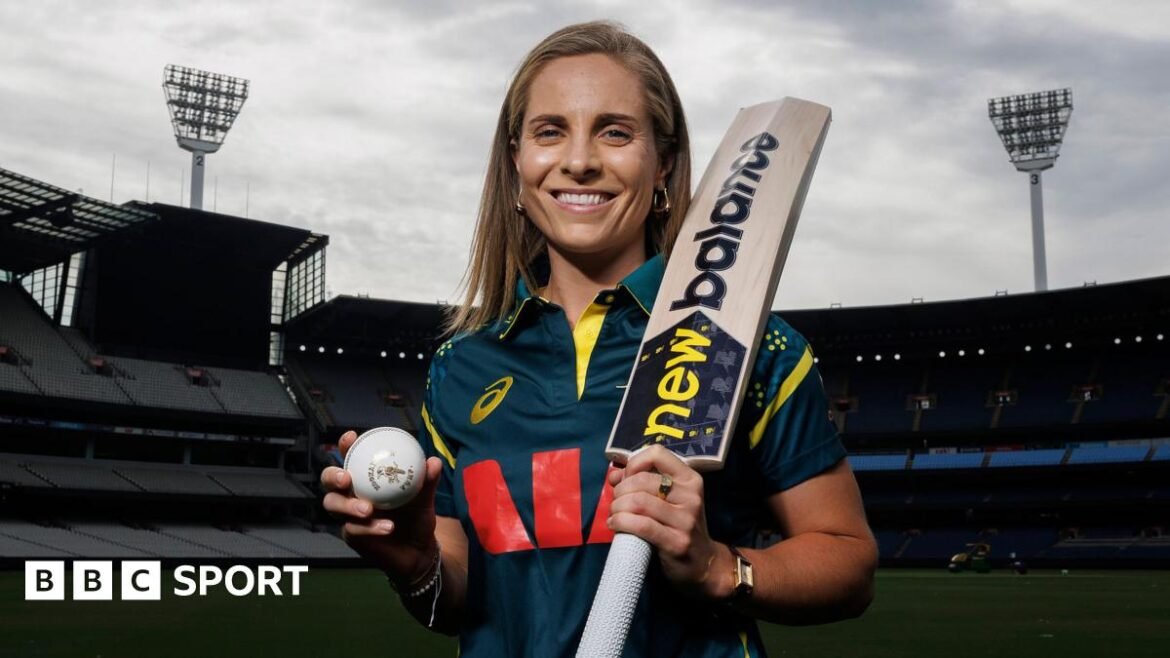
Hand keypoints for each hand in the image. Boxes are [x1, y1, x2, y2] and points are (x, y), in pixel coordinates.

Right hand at [320, 430, 442, 586]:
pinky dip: (370, 527)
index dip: (346, 446)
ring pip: (333, 505)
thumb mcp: (424, 497)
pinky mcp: (352, 535)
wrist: (419, 549)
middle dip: (332, 476)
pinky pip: (353, 529)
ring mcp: (349, 515)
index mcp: (367, 478)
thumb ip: (427, 481)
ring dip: (348, 505)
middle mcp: (353, 493)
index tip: (350, 437)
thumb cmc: (416, 516)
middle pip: (329, 480)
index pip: (351, 458)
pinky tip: (387, 527)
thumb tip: (433, 462)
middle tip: (346, 478)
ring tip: (367, 509)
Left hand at [607, 444, 725, 599]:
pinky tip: (615, 525)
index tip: (626, 478)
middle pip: (641, 481)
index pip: (657, 454)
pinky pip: (640, 525)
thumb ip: (642, 484)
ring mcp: (686, 519)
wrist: (703, 563)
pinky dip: (621, 522)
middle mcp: (691, 495)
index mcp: (690, 479)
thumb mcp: (668, 500)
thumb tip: (614, 474)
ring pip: (638, 502)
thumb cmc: (680, 526)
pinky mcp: (677, 542)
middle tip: (616, 503)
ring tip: (615, 515)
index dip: (634, 463)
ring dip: (617, 508)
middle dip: (620, 491)